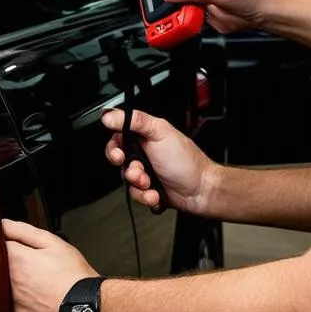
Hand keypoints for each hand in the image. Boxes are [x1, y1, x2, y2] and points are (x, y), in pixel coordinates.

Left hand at [3, 219, 98, 311]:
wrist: (87, 306)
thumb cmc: (73, 274)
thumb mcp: (52, 243)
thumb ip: (23, 231)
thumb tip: (3, 225)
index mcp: (16, 261)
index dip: (12, 245)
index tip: (24, 250)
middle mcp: (10, 284)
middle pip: (2, 270)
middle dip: (16, 266)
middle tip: (37, 268)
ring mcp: (14, 304)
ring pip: (9, 290)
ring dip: (20, 286)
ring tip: (41, 285)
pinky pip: (18, 308)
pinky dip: (27, 303)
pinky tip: (42, 300)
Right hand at [102, 108, 217, 214]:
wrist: (200, 190)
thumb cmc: (186, 161)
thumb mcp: (160, 132)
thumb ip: (135, 120)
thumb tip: (110, 115)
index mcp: (145, 136)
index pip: (118, 137)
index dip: (114, 147)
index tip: (118, 154)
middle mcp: (144, 153)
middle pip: (119, 162)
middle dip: (129, 170)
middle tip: (138, 172)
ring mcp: (146, 172)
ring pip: (126, 181)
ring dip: (138, 185)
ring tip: (151, 183)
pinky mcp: (147, 189)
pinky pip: (135, 195)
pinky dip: (145, 196)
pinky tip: (155, 194)